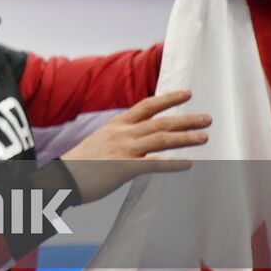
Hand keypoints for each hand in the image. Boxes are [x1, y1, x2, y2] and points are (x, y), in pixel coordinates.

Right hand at [60, 90, 208, 202]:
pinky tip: (189, 164)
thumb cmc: (82, 162)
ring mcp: (124, 149)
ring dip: (185, 138)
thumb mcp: (101, 140)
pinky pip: (154, 164)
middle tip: (207, 118)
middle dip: (185, 119)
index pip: (146, 106)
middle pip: (160, 122)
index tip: (187, 93)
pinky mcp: (125, 168)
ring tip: (204, 137)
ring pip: (161, 139)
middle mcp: (122, 133)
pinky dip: (173, 164)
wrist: (63, 177)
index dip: (168, 98)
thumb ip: (121, 137)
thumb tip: (140, 140)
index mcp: (116, 124)